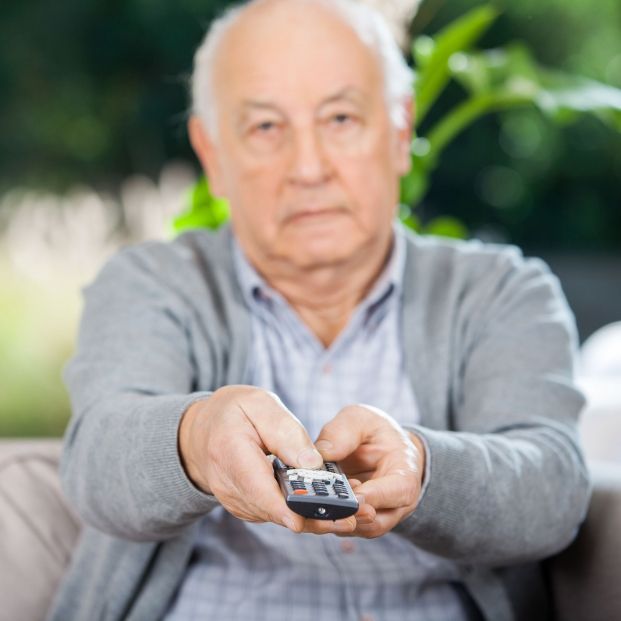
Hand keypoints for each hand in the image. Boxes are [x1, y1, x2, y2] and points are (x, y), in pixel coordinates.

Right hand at [178, 385, 357, 532]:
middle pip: (271, 509)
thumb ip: (285, 431)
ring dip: (310, 518)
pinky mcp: (245, 507)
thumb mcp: (259, 404)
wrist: (204, 431)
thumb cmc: (234, 411)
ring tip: (347, 517)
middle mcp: (228, 484)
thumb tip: (313, 463)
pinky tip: (326, 509)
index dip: (281, 506)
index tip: (305, 519)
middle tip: (348, 519)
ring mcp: (235, 500)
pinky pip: (275, 513)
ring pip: (276, 516)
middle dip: (310, 516)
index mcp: (228, 451)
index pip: (256, 486)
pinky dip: (299, 513)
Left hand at [303, 404, 424, 537]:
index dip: (374, 497)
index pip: (397, 492)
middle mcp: (396, 503)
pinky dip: (325, 519)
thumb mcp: (362, 419)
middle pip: (376, 521)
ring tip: (312, 501)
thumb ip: (344, 432)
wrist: (380, 447)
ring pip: (357, 528)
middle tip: (322, 503)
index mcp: (405, 474)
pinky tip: (308, 505)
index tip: (350, 496)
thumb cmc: (375, 432)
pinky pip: (342, 527)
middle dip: (347, 514)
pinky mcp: (357, 521)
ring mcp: (377, 516)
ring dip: (333, 518)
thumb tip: (322, 454)